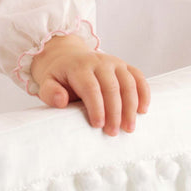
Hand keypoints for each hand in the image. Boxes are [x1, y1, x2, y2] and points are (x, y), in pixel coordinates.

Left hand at [29, 34, 149, 135]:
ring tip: (129, 127)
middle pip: (111, 87)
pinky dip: (144, 93)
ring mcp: (114, 62)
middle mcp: (98, 61)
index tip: (98, 125)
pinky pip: (139, 77)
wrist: (67, 57)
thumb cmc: (59, 76)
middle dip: (114, 112)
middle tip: (113, 133)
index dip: (96, 107)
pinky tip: (142, 110)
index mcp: (78, 66)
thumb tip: (61, 101)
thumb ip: (50, 92)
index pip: (90, 87)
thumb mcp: (47, 82)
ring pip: (128, 83)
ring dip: (131, 107)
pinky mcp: (124, 65)